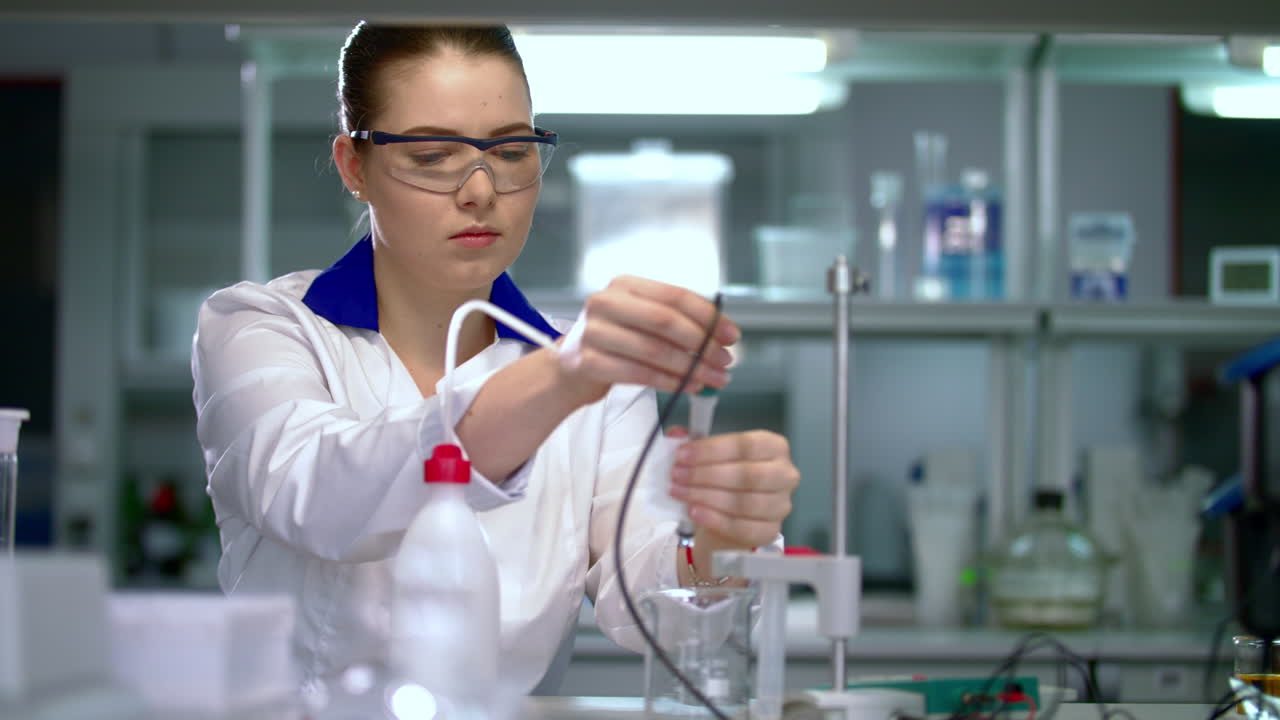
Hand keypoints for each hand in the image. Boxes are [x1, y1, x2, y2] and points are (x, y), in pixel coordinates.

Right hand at [555, 276, 738, 403]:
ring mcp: (593, 332)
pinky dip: (668, 382)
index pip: (674, 296)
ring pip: (653, 350)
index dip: (708, 317)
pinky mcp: (587, 362)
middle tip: (725, 361)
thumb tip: (723, 335)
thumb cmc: (617, 341)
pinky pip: (638, 374)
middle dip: (702, 344)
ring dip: (690, 368)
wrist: (571, 366)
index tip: (732, 336)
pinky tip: (687, 386)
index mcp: (625, 285)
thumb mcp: (641, 319)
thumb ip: (676, 320)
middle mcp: (605, 302)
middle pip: (664, 321)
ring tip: (713, 379)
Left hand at [667, 429, 798, 573]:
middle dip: (707, 474)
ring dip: (706, 496)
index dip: (712, 450)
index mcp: (774, 447)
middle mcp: (785, 474)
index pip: (746, 445)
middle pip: (748, 475)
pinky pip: (742, 528)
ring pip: (744, 502)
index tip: (682, 454)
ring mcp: (781, 505)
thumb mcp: (708, 457)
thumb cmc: (722, 478)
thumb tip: (676, 434)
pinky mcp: (771, 531)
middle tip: (677, 475)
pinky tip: (694, 511)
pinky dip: (715, 519)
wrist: (726, 518)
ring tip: (679, 492)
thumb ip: (693, 443)